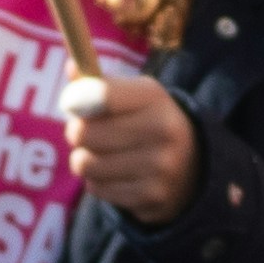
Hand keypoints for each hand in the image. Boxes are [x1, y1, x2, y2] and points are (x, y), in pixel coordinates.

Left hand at [63, 67, 198, 225]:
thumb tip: (71, 66)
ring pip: (85, 164)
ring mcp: (159, 166)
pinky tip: (115, 174)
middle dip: (76, 133)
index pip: (102, 95)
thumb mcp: (132, 96)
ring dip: (84, 160)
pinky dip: (97, 182)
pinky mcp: (151, 196)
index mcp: (154, 97)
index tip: (72, 104)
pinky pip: (97, 189)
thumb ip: (99, 83)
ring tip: (99, 154)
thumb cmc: (146, 121)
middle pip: (85, 133)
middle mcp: (162, 130)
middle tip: (85, 133)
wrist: (191, 166)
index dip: (77, 100)